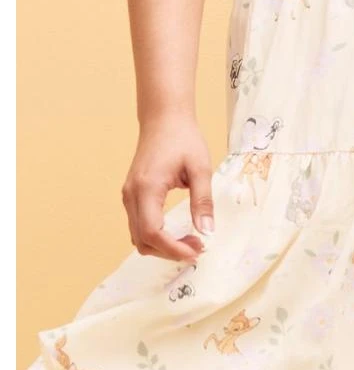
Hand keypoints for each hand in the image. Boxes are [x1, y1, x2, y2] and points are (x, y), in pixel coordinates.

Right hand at [120, 113, 216, 263]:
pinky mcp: (132, 195)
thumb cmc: (183, 138)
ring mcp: (128, 195)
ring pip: (138, 236)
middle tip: (198, 247)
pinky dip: (156, 236)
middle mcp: (131, 195)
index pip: (153, 232)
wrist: (164, 118)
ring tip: (191, 241)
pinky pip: (139, 225)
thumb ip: (203, 201)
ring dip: (163, 245)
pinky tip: (177, 232)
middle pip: (142, 240)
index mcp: (147, 188)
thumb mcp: (200, 168)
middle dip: (169, 251)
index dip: (173, 249)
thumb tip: (207, 231)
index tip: (197, 251)